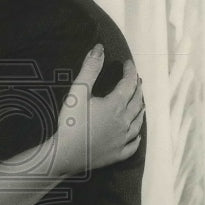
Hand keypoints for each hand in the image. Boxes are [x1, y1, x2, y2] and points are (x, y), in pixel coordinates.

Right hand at [55, 46, 143, 174]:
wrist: (65, 155)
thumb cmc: (70, 123)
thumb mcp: (78, 92)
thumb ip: (90, 69)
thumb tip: (100, 49)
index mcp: (115, 105)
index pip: (129, 83)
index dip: (130, 71)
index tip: (128, 63)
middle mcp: (124, 121)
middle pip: (136, 101)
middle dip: (137, 88)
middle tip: (136, 80)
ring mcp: (122, 139)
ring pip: (137, 122)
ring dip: (140, 110)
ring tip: (140, 103)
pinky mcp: (117, 154)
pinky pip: (132, 145)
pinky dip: (136, 138)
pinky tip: (137, 135)